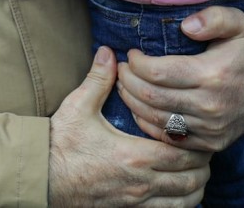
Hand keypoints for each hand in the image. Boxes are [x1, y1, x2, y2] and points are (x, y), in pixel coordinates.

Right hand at [49, 47, 208, 206]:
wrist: (41, 177)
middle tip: (201, 149)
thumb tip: (108, 52)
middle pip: (192, 180)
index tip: (198, 132)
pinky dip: (180, 203)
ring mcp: (136, 201)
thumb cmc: (60, 144)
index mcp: (135, 155)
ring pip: (184, 201)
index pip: (184, 153)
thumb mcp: (77, 107)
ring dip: (195, 186)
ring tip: (194, 171)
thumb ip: (98, 79)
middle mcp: (141, 182)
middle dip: (202, 166)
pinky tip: (177, 191)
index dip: (198, 144)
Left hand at [117, 6, 243, 152]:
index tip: (131, 53)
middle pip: (151, 97)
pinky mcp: (210, 143)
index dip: (136, 63)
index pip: (158, 72)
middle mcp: (210, 106)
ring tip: (125, 85)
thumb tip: (186, 26)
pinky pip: (168, 137)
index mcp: (212, 74)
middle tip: (121, 69)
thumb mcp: (238, 23)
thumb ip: (214, 17)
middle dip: (128, 81)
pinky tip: (140, 107)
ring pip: (155, 119)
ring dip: (132, 101)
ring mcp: (210, 129)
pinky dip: (147, 123)